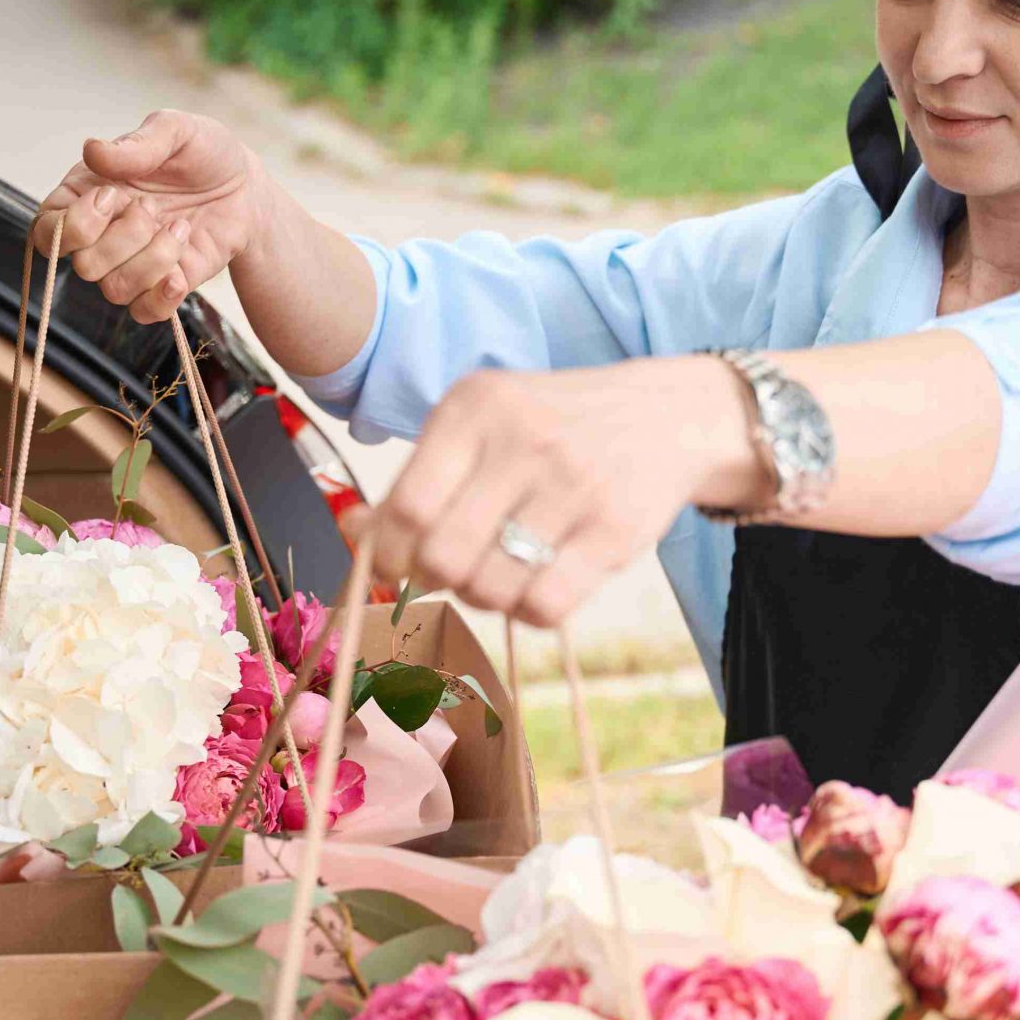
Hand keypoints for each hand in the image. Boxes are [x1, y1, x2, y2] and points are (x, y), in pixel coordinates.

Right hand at [34, 110, 269, 324]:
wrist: (245, 186)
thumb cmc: (200, 152)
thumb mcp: (175, 131)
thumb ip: (136, 144)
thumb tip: (92, 150)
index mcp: (85, 195)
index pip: (46, 232)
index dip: (73, 226)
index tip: (112, 196)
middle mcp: (100, 236)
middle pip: (84, 265)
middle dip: (124, 237)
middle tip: (153, 206)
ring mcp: (130, 265)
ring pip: (115, 289)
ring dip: (152, 259)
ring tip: (181, 228)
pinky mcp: (161, 287)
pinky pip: (144, 313)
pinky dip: (161, 297)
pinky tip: (181, 272)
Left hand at [349, 358, 765, 627]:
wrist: (667, 415)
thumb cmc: (552, 429)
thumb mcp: (482, 427)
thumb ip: (418, 479)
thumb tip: (352, 530)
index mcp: (475, 407)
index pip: (405, 506)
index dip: (391, 554)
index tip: (401, 565)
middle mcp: (522, 438)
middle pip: (442, 556)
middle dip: (440, 579)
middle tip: (458, 570)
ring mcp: (572, 483)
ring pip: (490, 587)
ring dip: (486, 597)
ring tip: (503, 573)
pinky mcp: (615, 529)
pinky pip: (544, 605)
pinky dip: (530, 611)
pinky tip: (540, 585)